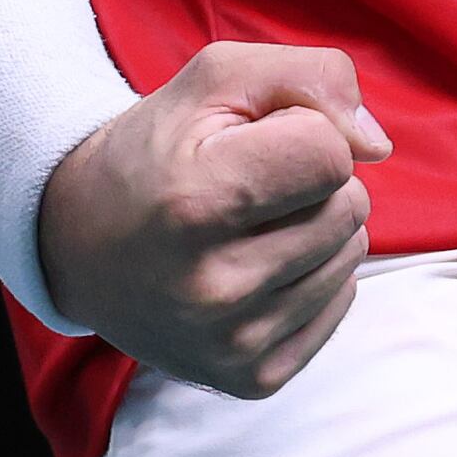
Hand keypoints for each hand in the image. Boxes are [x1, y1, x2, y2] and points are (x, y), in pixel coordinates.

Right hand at [34, 41, 395, 396]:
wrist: (80, 245)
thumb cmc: (158, 151)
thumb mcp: (216, 80)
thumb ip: (312, 78)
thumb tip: (377, 146)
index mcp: (197, 203)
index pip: (330, 153)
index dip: (304, 130)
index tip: (251, 142)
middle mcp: (213, 286)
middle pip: (349, 206)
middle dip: (313, 181)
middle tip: (247, 186)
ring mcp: (232, 343)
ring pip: (351, 254)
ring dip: (315, 227)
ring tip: (247, 226)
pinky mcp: (250, 378)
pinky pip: (340, 303)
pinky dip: (311, 275)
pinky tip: (254, 268)